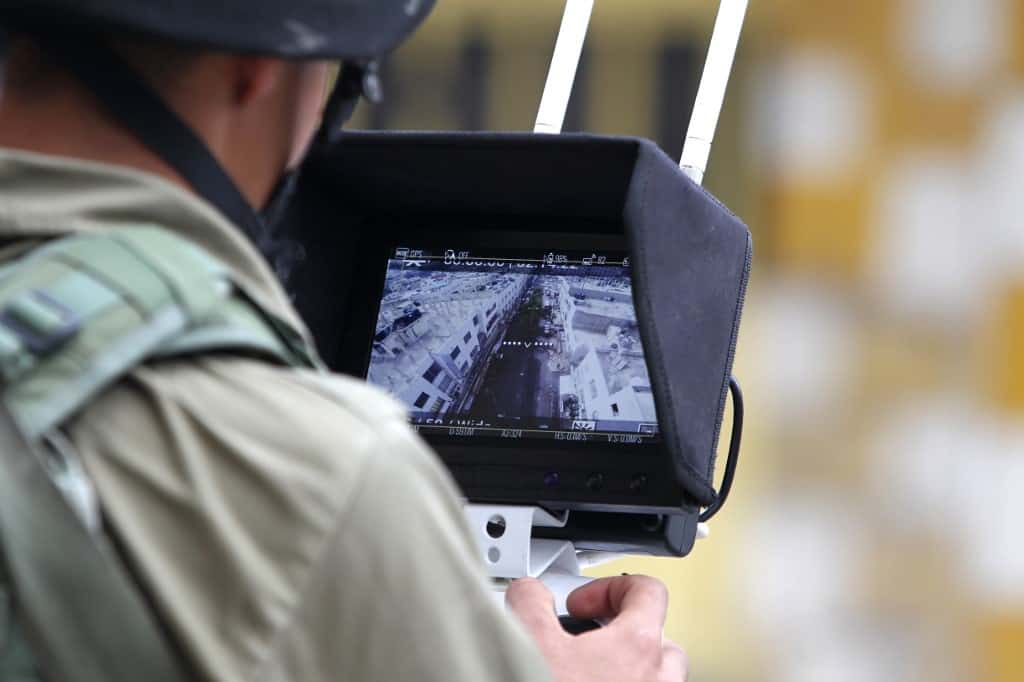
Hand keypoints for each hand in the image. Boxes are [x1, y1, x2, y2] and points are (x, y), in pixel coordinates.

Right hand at [506, 576, 686, 681]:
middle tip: (587, 639)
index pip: (648, 591)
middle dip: (622, 633)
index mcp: (637, 645)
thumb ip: (531, 602)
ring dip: (628, 670)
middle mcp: (657, 679)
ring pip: (657, 679)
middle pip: (659, 639)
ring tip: (589, 673)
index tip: (581, 603)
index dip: (612, 587)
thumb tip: (529, 592)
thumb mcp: (530, 641)